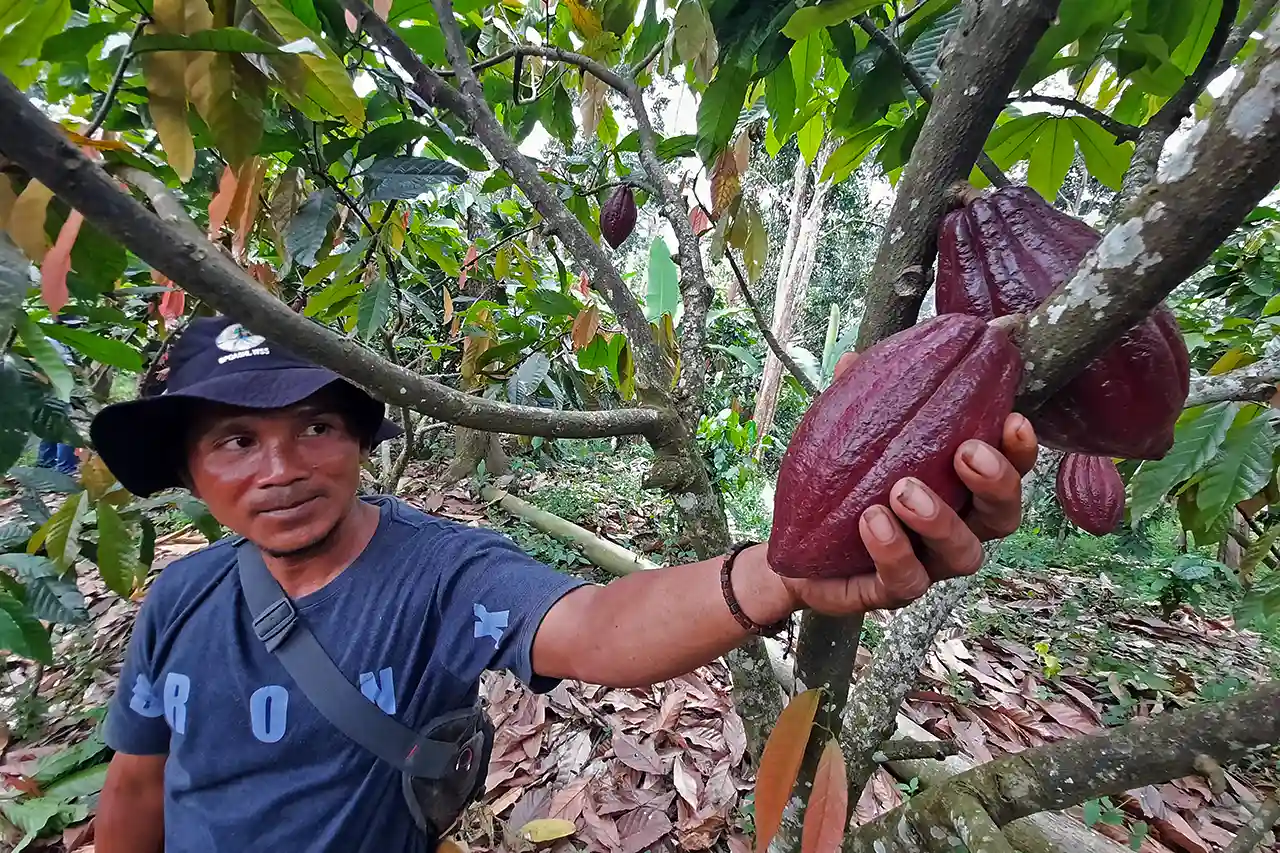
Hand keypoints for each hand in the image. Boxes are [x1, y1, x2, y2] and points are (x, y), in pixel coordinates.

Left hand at [776, 350, 1038, 616]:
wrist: (799, 548)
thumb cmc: (841, 487)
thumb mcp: (848, 438)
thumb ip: (857, 400)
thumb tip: (854, 358)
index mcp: (960, 490)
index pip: (1007, 469)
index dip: (1019, 449)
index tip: (1013, 417)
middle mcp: (958, 529)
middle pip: (1002, 516)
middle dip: (994, 482)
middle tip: (965, 452)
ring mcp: (930, 565)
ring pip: (962, 553)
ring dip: (938, 518)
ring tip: (904, 490)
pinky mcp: (894, 591)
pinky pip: (904, 578)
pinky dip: (891, 549)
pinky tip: (871, 519)